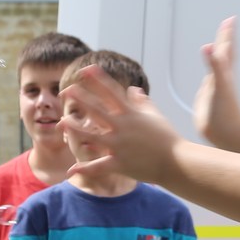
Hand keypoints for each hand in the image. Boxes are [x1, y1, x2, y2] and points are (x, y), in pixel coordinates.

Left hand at [58, 64, 182, 181]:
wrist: (177, 163)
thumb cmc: (167, 138)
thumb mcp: (155, 115)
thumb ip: (142, 101)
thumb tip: (133, 89)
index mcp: (132, 114)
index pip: (112, 92)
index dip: (98, 80)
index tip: (87, 69)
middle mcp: (124, 127)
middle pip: (98, 110)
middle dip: (82, 99)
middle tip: (67, 90)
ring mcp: (121, 146)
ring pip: (93, 135)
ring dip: (76, 129)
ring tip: (62, 122)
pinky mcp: (121, 164)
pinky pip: (100, 166)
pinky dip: (86, 169)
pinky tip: (72, 170)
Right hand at [193, 17, 239, 140]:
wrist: (227, 134)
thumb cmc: (225, 111)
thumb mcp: (219, 85)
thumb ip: (214, 65)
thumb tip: (208, 46)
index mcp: (224, 73)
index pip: (225, 49)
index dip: (226, 34)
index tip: (230, 19)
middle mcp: (222, 77)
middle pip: (224, 54)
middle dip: (225, 39)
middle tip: (228, 24)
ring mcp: (217, 88)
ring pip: (219, 67)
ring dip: (218, 55)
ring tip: (218, 47)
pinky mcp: (210, 99)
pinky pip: (210, 83)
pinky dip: (209, 78)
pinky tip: (208, 78)